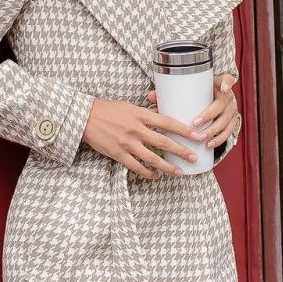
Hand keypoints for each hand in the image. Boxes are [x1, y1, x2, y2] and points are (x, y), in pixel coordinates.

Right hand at [81, 98, 209, 179]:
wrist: (85, 116)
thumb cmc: (107, 109)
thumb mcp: (129, 106)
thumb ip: (145, 113)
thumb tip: (162, 117)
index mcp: (140, 114)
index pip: (168, 122)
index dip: (184, 130)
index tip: (197, 135)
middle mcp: (136, 129)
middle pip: (164, 142)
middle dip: (181, 151)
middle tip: (193, 157)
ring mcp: (127, 142)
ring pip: (152, 158)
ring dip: (167, 167)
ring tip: (178, 172)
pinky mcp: (117, 153)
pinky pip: (136, 166)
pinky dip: (147, 172)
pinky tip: (155, 175)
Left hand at [146, 72, 239, 149]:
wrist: (213, 101)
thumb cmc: (198, 95)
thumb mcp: (189, 91)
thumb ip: (170, 92)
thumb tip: (151, 96)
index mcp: (218, 85)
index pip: (228, 79)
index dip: (227, 83)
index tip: (222, 87)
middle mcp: (228, 97)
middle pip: (223, 104)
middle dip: (210, 115)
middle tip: (195, 124)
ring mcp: (232, 111)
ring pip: (226, 121)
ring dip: (214, 131)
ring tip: (200, 139)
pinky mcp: (231, 123)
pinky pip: (229, 132)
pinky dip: (220, 139)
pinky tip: (210, 144)